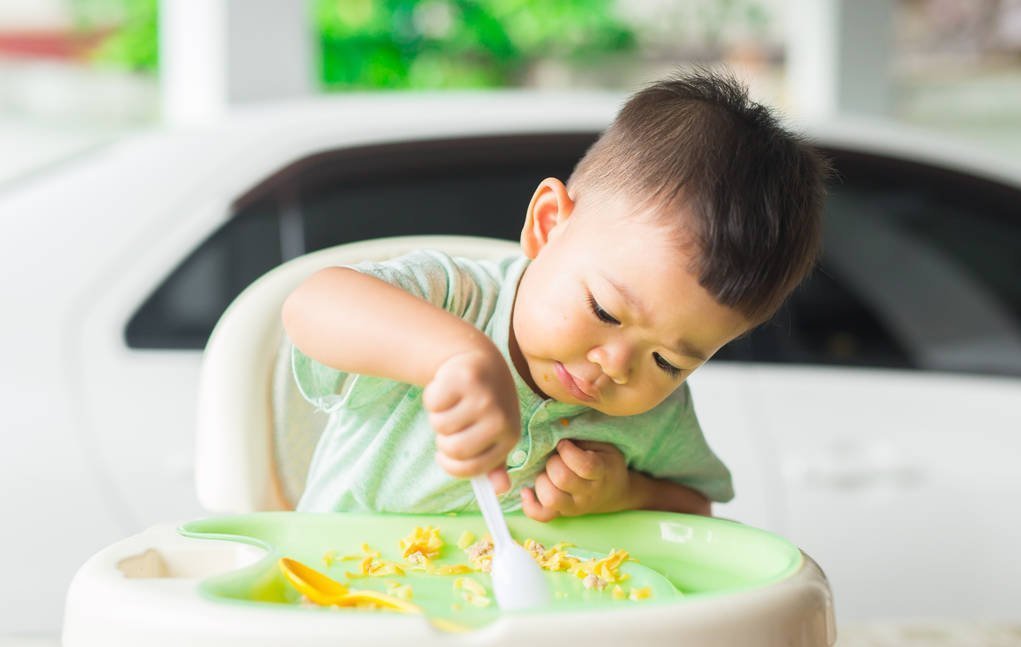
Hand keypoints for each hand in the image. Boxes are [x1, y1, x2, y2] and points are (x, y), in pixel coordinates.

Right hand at [423, 350, 519, 491]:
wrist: (483, 363)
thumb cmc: (486, 406)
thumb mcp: (495, 434)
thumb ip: (494, 464)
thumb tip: (500, 488)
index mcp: (509, 436)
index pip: (471, 468)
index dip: (451, 466)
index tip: (444, 456)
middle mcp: (499, 417)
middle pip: (453, 449)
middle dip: (443, 440)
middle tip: (451, 426)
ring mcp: (483, 397)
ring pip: (439, 425)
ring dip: (438, 417)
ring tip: (453, 405)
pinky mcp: (464, 378)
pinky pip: (432, 402)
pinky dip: (432, 397)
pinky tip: (448, 388)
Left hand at [520, 440, 630, 520]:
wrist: (615, 492)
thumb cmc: (605, 462)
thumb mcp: (602, 445)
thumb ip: (582, 440)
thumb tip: (554, 430)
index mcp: (601, 473)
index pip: (584, 466)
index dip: (568, 451)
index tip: (564, 444)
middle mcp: (588, 493)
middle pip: (562, 479)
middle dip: (553, 462)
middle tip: (555, 457)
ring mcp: (574, 507)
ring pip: (550, 499)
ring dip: (542, 481)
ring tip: (547, 472)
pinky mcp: (561, 514)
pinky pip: (541, 515)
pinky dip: (530, 504)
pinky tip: (527, 490)